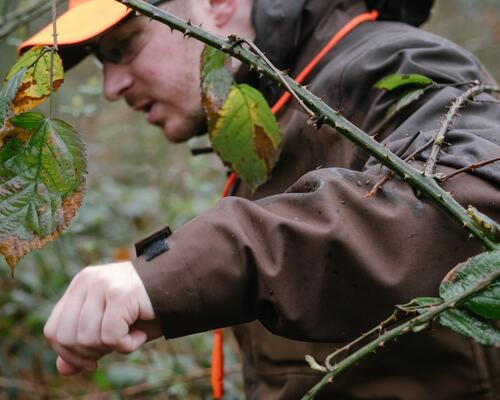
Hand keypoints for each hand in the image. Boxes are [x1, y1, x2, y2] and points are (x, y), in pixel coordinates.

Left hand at [44, 261, 161, 375]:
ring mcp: (103, 284)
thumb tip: (63, 369)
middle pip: (67, 337)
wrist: (181, 287)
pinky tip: (140, 334)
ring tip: (132, 334)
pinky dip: (128, 345)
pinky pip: (112, 336)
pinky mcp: (120, 293)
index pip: (54, 329)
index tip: (92, 360)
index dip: (69, 353)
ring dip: (113, 347)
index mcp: (81, 284)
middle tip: (116, 345)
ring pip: (89, 338)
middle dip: (91, 352)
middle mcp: (88, 280)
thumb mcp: (112, 328)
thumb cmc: (147, 308)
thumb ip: (86, 345)